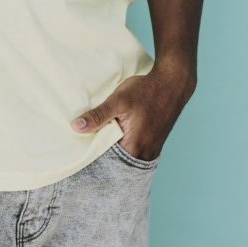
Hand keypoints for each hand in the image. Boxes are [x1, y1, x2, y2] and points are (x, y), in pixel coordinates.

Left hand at [69, 64, 196, 160]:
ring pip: (127, 156)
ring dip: (115, 149)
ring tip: (101, 138)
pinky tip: (118, 134)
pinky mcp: (155, 143)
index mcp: (134, 148)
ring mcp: (152, 150)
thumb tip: (76, 127)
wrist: (172, 83)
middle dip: (104, 155)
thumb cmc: (145, 91)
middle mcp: (144, 154)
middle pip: (117, 162)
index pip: (107, 163)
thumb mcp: (118, 100)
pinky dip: (125, 145)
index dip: (94, 157)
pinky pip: (136, 150)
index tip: (81, 151)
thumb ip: (97, 115)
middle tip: (88, 143)